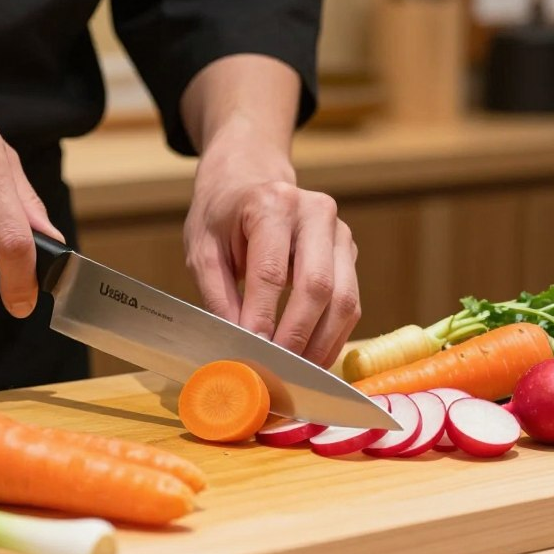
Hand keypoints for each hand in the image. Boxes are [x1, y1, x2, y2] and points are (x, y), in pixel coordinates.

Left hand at [184, 130, 359, 366]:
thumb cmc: (221, 216)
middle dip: (297, 336)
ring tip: (297, 374)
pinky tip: (313, 358)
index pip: (271, 271)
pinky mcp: (349, 252)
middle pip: (317, 286)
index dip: (263, 317)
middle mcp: (315, 212)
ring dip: (322, 344)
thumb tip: (238, 344)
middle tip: (276, 370)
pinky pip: (350, 303)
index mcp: (272, 203)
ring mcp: (339, 231)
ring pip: (344, 299)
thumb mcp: (203, 250)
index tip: (252, 351)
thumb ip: (218, 296)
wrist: (249, 180)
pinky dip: (333, 336)